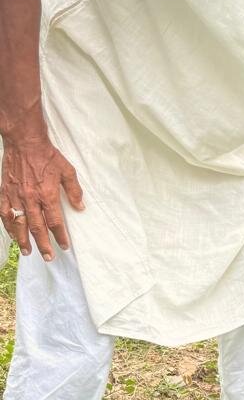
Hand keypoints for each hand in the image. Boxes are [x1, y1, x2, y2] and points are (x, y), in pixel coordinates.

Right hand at [1, 132, 84, 260]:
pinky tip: (12, 234)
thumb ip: (74, 191)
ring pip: (19, 224)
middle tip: (48, 257)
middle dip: (43, 244)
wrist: (24, 143)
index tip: (64, 246)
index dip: (60, 236)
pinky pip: (4, 214)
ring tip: (28, 252)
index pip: (55, 222)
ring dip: (23, 240)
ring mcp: (15, 197)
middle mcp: (31, 199)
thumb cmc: (48, 156)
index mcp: (47, 195)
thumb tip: (81, 207)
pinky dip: (8, 226)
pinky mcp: (4, 192)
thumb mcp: (68, 171)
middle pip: (37, 228)